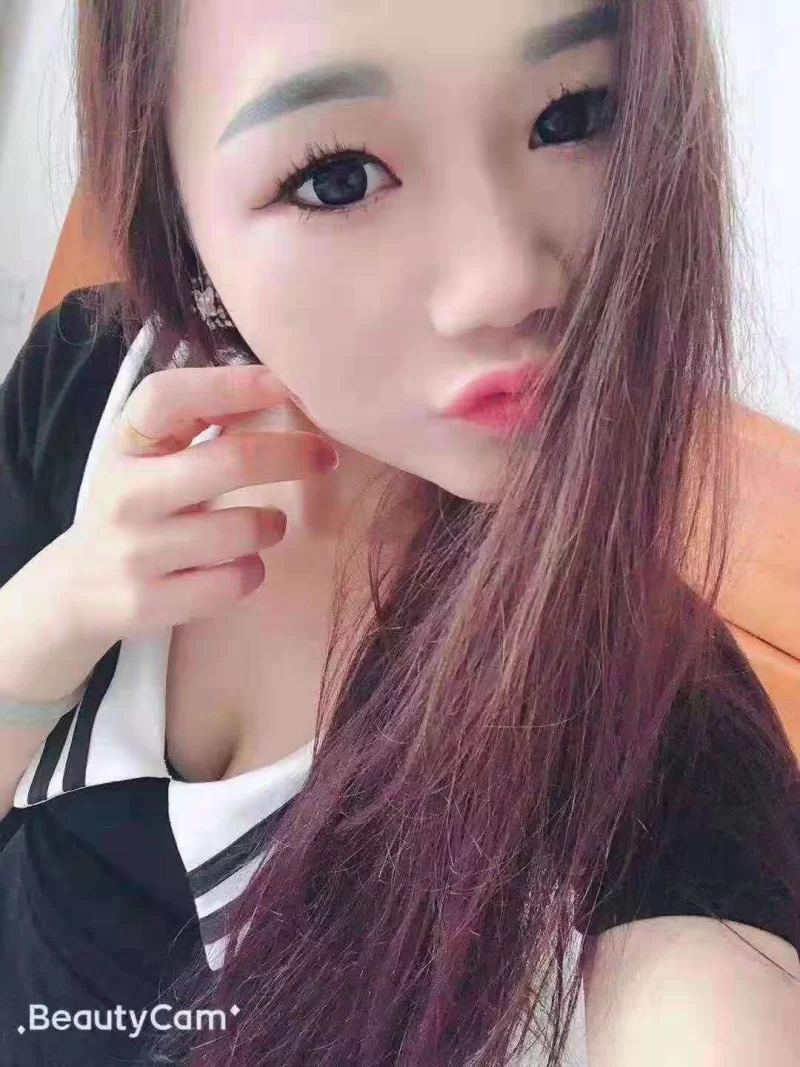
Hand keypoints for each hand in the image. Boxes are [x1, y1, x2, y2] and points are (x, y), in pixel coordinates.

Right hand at [58, 362, 338, 642]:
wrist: (79, 586)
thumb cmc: (140, 503)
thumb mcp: (152, 453)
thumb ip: (201, 416)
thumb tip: (279, 384)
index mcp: (126, 443)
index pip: (167, 396)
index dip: (229, 384)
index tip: (283, 381)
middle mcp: (125, 494)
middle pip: (231, 461)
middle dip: (293, 454)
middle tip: (324, 456)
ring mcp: (135, 553)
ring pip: (246, 530)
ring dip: (272, 525)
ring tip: (264, 526)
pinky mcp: (150, 603)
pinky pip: (238, 581)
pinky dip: (253, 571)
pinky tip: (237, 564)